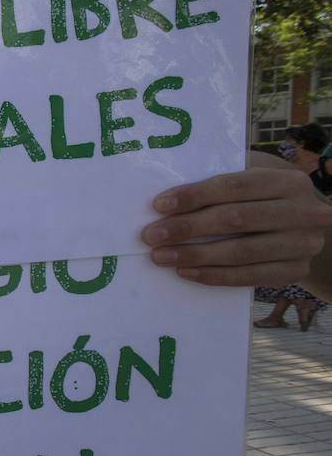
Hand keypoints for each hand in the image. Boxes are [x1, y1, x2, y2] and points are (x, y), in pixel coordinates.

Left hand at [143, 153, 331, 286]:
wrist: (305, 228)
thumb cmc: (265, 197)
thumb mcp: (254, 178)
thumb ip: (220, 182)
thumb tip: (169, 198)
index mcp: (288, 181)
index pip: (234, 186)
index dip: (194, 196)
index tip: (159, 205)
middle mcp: (304, 212)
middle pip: (235, 219)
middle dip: (187, 228)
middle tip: (150, 235)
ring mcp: (303, 245)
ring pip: (240, 252)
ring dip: (194, 255)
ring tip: (160, 256)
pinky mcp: (295, 272)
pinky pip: (248, 276)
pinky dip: (213, 275)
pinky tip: (185, 271)